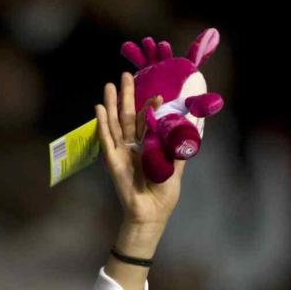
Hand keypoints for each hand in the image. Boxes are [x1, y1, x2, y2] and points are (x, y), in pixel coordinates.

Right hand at [94, 71, 183, 230]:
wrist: (151, 213)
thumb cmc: (163, 194)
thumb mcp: (176, 168)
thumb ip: (179, 149)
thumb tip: (191, 129)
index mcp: (148, 146)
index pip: (147, 121)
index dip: (151, 107)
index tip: (158, 95)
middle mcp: (133, 146)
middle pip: (128, 116)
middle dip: (127, 96)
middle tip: (126, 75)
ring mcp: (122, 152)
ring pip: (115, 123)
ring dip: (112, 104)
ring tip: (110, 85)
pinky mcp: (113, 160)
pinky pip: (106, 139)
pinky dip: (102, 124)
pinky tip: (99, 108)